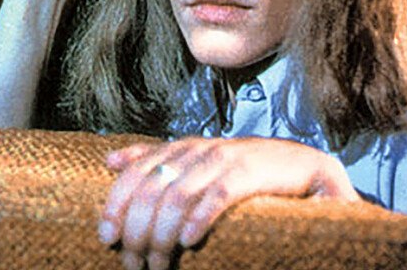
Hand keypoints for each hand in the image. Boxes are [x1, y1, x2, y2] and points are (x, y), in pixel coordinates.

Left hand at [98, 137, 359, 269]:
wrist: (300, 164)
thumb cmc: (242, 170)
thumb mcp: (194, 161)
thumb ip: (155, 160)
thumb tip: (109, 161)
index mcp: (180, 149)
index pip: (135, 172)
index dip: (115, 204)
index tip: (106, 236)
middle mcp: (197, 150)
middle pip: (150, 189)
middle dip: (136, 231)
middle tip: (133, 263)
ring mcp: (222, 160)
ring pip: (177, 197)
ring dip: (162, 236)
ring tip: (157, 264)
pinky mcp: (248, 174)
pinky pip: (216, 196)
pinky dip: (199, 220)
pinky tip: (189, 242)